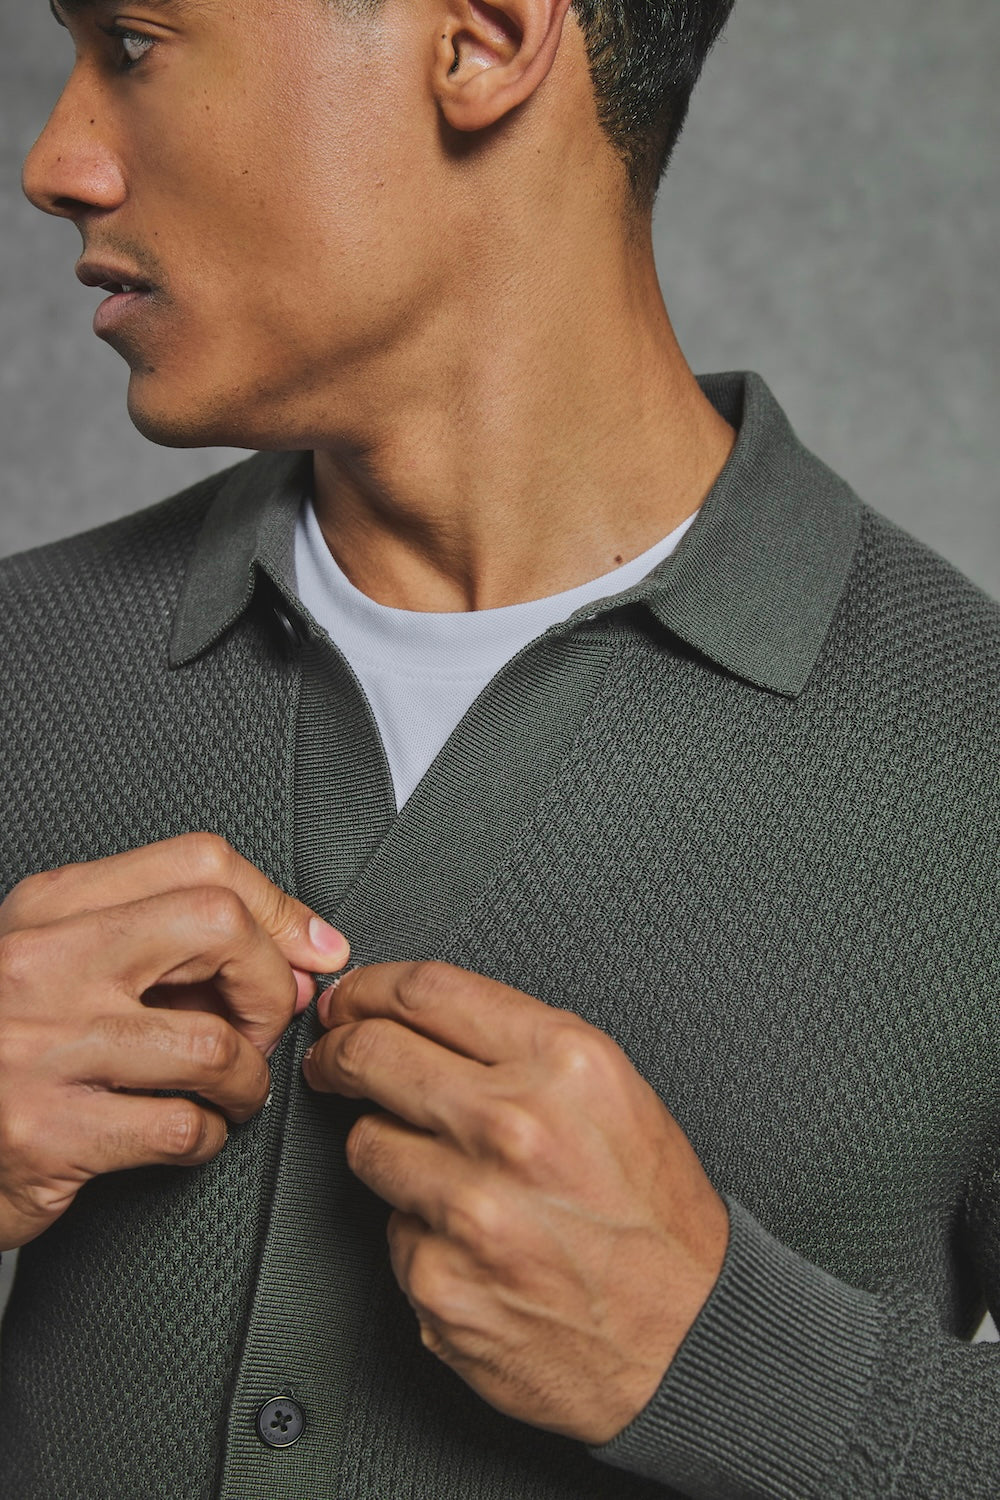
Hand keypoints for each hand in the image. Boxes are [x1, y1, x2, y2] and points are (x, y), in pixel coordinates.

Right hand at [0, 832, 348, 1249]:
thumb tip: (292, 959)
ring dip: (247, 1079)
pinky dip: (208, 1138)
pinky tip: (188, 1134)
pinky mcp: (46, 1133)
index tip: (307, 947)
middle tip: (262, 1024)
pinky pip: (181, 1127)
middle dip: (268, 982)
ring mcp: (42, 1046)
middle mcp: (44, 962)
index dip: (276, 905)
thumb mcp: (59, 963)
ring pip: (213, 1043)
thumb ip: (164, 948)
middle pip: (218, 924)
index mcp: (51, 908)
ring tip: (230, 1091)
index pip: (199, 861)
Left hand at [302, 959, 728, 1443]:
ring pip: (367, 1144)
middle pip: (373, 1053)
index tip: (349, 999)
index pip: (426, 990)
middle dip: (338, 1051)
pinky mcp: (439, 1280)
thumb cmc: (656, 1218)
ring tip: (443, 1171)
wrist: (690, 1339)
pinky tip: (470, 1242)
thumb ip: (520, 1047)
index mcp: (564, 1064)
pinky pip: (391, 1230)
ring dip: (386, 1148)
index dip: (368, 988)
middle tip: (332, 1059)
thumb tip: (419, 1017)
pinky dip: (419, 1231)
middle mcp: (514, 1127)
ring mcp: (470, 1207)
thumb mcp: (614, 1093)